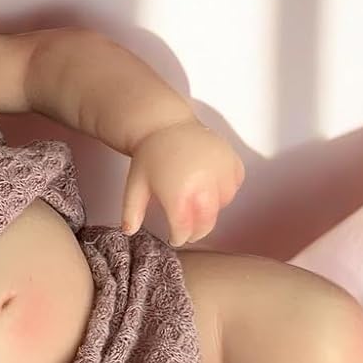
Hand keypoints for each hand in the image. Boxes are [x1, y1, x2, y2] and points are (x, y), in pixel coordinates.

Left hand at [122, 118, 244, 245]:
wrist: (166, 123)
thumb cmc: (150, 155)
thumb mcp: (135, 184)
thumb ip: (131, 211)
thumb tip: (128, 232)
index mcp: (178, 192)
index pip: (184, 227)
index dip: (180, 237)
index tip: (175, 239)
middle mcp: (204, 184)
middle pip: (207, 221)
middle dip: (198, 231)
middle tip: (189, 233)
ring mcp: (221, 172)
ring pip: (222, 205)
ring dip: (211, 210)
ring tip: (196, 204)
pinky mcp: (233, 161)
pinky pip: (234, 186)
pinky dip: (225, 191)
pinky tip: (210, 188)